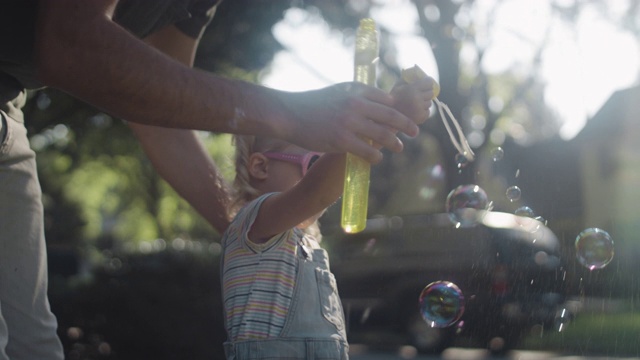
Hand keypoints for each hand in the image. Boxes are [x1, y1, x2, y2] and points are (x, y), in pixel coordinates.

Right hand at [279, 82, 419, 163]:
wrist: (289, 113)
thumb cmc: (312, 103)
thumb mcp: (338, 91)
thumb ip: (357, 96)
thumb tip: (378, 102)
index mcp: (356, 90)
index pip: (387, 100)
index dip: (399, 109)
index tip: (406, 116)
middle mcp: (356, 104)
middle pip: (392, 116)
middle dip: (407, 125)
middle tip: (415, 131)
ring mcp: (350, 123)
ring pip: (383, 135)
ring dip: (395, 143)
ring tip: (399, 147)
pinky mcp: (342, 141)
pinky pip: (367, 151)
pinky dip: (376, 156)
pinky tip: (378, 158)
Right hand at [390, 74, 437, 126]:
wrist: (386, 119)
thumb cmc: (392, 100)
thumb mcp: (397, 86)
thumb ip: (407, 77)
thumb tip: (417, 71)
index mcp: (412, 89)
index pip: (429, 82)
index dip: (428, 82)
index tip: (426, 83)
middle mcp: (418, 99)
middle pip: (431, 92)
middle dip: (426, 92)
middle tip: (419, 94)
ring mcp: (420, 109)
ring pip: (429, 103)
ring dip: (424, 102)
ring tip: (413, 104)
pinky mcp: (422, 117)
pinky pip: (427, 111)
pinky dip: (423, 111)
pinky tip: (414, 111)